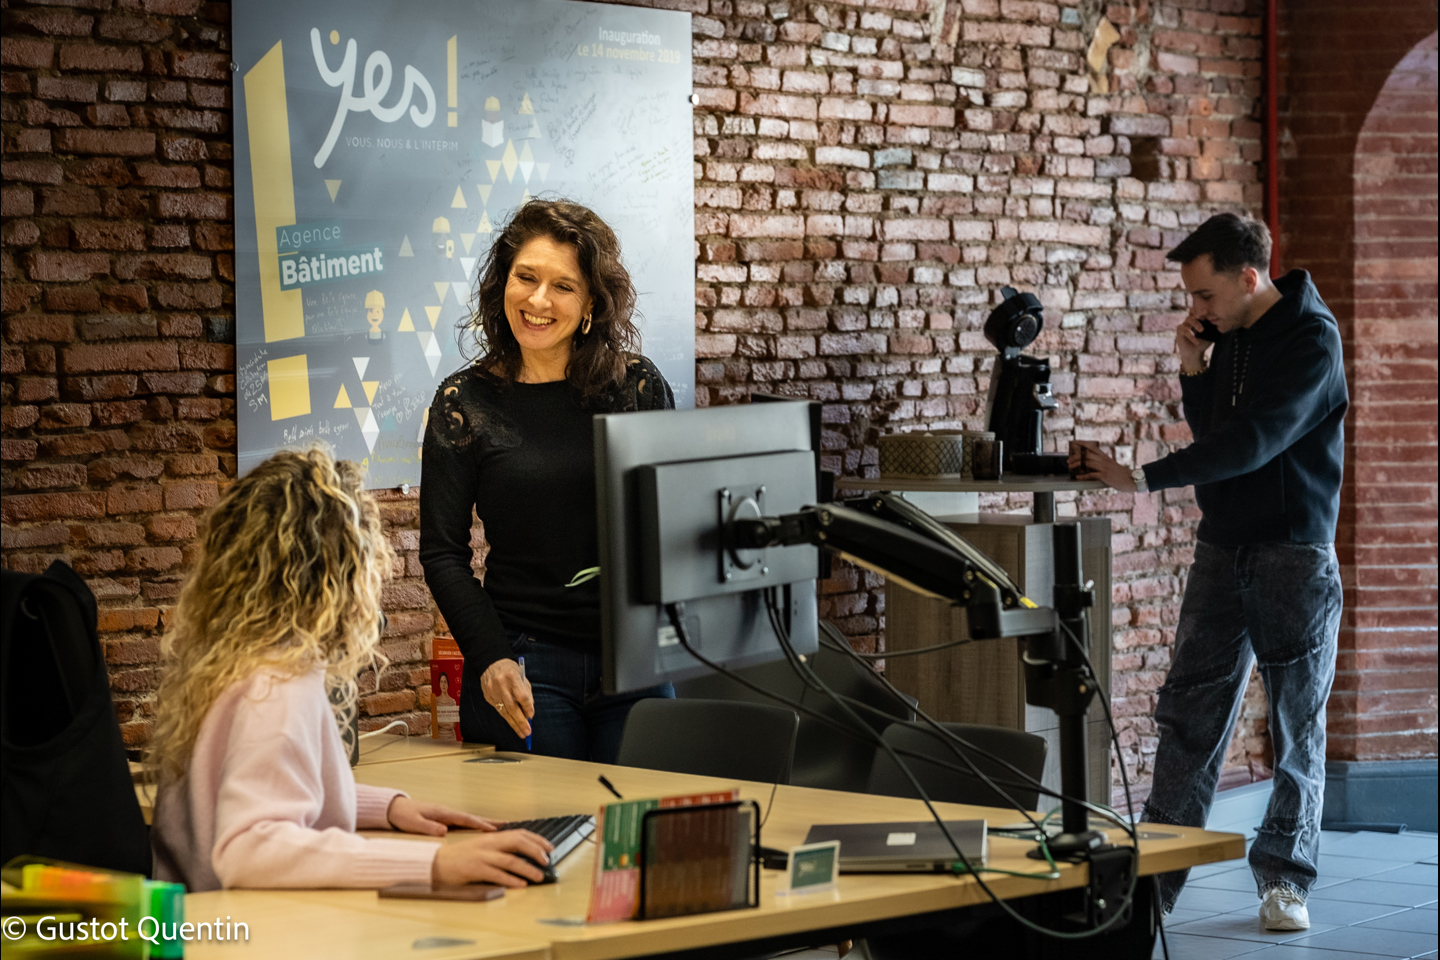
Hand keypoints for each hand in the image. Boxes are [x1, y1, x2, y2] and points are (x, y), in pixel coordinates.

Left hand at [386, 796, 502, 836]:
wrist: (394, 808)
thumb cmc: (403, 815)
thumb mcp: (414, 823)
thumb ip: (428, 827)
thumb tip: (444, 831)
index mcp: (443, 813)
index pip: (466, 819)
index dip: (480, 825)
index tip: (494, 830)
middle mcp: (448, 812)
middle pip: (473, 818)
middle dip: (490, 822)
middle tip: (508, 825)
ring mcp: (447, 815)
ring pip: (470, 820)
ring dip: (485, 823)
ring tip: (501, 828)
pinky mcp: (445, 819)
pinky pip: (464, 823)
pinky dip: (475, 825)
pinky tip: (481, 830)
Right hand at [432, 830, 553, 886]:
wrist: (436, 862)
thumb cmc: (459, 856)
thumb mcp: (480, 845)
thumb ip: (498, 846)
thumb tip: (519, 851)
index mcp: (491, 837)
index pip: (519, 833)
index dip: (536, 839)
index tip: (549, 847)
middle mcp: (488, 844)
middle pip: (518, 842)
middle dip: (536, 851)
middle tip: (547, 860)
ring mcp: (482, 856)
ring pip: (511, 860)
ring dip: (528, 869)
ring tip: (539, 876)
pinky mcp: (475, 869)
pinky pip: (497, 875)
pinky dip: (511, 880)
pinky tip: (521, 884)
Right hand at [479, 659, 532, 738]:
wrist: (490, 662)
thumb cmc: (510, 670)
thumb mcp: (522, 676)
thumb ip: (526, 693)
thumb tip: (529, 712)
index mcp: (512, 677)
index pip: (521, 696)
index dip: (527, 708)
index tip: (531, 716)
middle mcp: (501, 685)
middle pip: (512, 707)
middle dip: (520, 721)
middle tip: (527, 732)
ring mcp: (493, 691)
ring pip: (504, 711)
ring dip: (513, 724)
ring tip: (521, 733)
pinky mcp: (487, 696)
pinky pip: (498, 710)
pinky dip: (506, 717)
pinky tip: (512, 724)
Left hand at [1067, 441, 1136, 491]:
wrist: (1131, 479)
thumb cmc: (1120, 474)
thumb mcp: (1111, 465)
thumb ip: (1102, 463)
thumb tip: (1090, 465)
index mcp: (1105, 457)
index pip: (1093, 447)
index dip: (1083, 443)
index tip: (1075, 442)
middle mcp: (1104, 460)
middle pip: (1087, 454)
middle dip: (1076, 456)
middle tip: (1068, 460)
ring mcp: (1104, 467)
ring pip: (1087, 462)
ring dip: (1077, 464)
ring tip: (1070, 467)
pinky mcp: (1105, 475)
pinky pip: (1091, 474)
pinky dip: (1083, 476)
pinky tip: (1077, 477)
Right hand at [1174, 313, 1212, 373]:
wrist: (1195, 353)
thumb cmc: (1203, 343)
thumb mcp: (1211, 334)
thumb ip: (1214, 327)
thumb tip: (1220, 321)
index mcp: (1198, 319)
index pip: (1200, 309)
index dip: (1204, 310)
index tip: (1211, 314)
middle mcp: (1191, 320)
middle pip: (1194, 311)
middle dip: (1200, 314)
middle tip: (1205, 318)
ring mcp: (1184, 324)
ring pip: (1189, 319)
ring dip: (1196, 324)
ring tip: (1202, 330)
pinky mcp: (1180, 330)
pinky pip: (1185, 330)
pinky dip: (1191, 336)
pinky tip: (1196, 342)